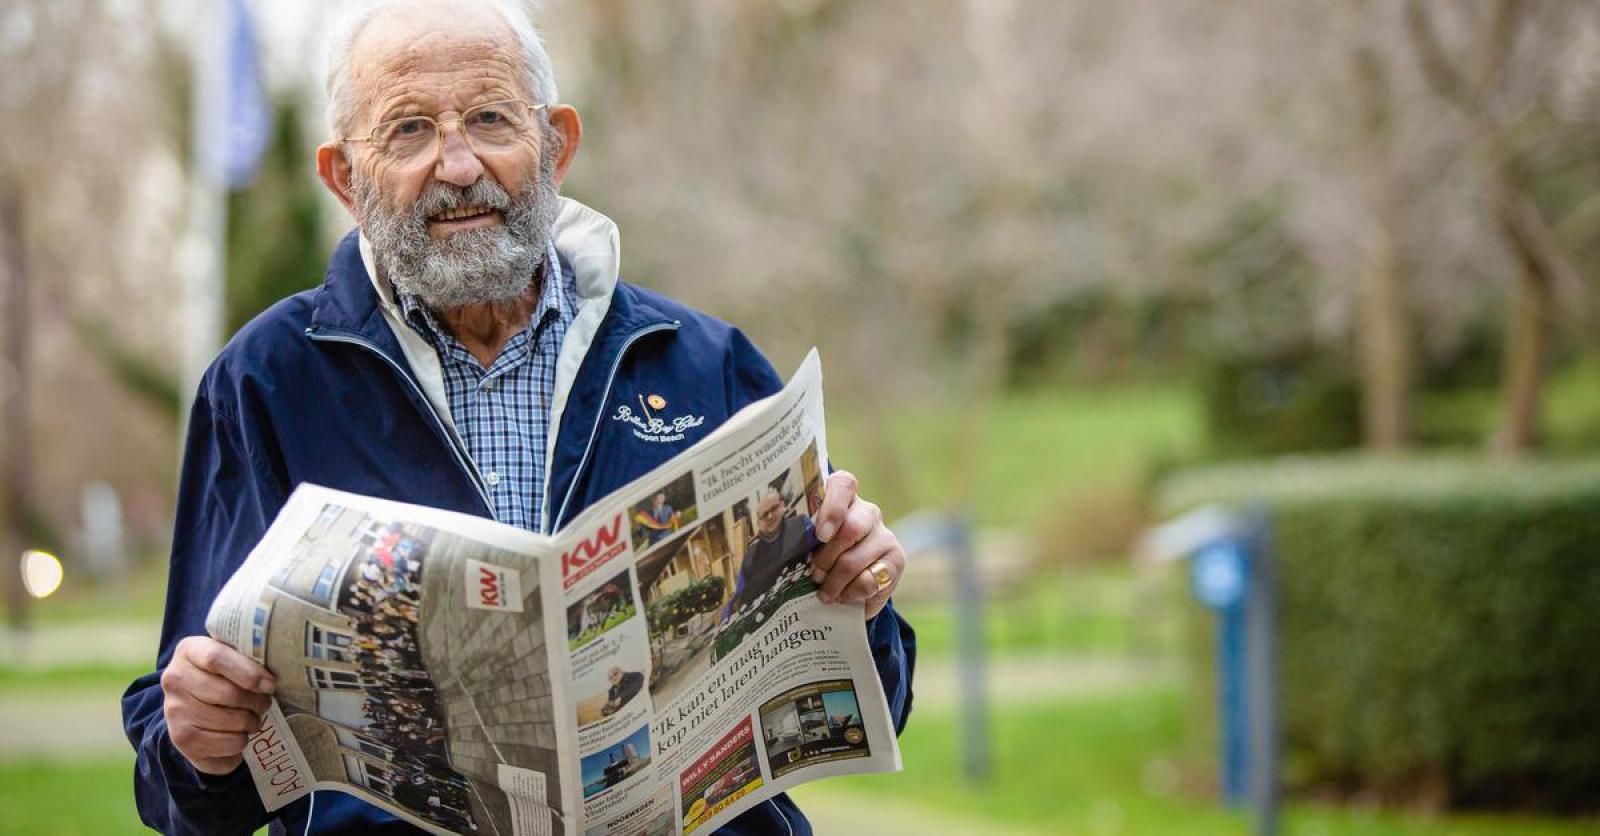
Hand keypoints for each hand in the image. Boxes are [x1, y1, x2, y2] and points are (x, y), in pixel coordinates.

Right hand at [160, 635, 276, 775]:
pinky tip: (238, 733)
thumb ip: (248, 656)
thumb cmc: (222, 676)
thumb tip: (275, 672)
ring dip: (252, 722)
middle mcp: (175, 679)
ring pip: (231, 721)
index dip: (249, 672)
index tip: (270, 684)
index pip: (217, 658)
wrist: (192, 707)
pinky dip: (241, 741)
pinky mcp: (182, 739)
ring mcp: (175, 711)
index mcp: (189, 651)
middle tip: (265, 703)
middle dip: (257, 702)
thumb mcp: (231, 657)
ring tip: (252, 718)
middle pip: (229, 693)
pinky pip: (227, 743)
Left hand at [809, 471, 904, 619]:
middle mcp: (866, 511)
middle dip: (826, 557)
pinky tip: (843, 596)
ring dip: (835, 581)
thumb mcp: (805, 542)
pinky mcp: (896, 559)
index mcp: (842, 497)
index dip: (832, 508)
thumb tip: (770, 530)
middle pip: (850, 528)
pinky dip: (851, 593)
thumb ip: (795, 533)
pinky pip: (870, 579)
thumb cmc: (818, 557)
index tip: (820, 535)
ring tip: (824, 593)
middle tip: (813, 575)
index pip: (843, 485)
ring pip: (856, 558)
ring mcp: (884, 534)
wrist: (849, 587)